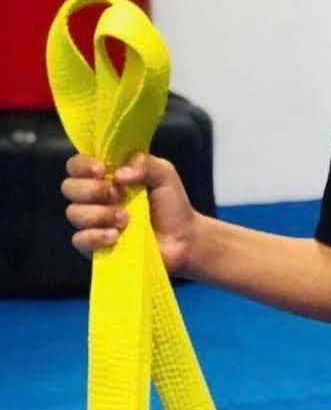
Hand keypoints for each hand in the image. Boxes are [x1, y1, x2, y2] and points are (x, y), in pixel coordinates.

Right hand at [62, 151, 198, 276]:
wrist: (183, 240)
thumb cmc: (172, 206)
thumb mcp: (165, 175)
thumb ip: (146, 164)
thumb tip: (120, 173)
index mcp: (107, 176)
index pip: (77, 165)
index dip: (82, 165)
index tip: (102, 170)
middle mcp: (95, 198)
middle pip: (69, 187)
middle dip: (92, 190)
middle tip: (118, 195)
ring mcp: (93, 223)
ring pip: (74, 213)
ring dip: (99, 214)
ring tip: (125, 219)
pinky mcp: (95, 246)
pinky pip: (79, 239)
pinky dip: (95, 236)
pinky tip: (115, 236)